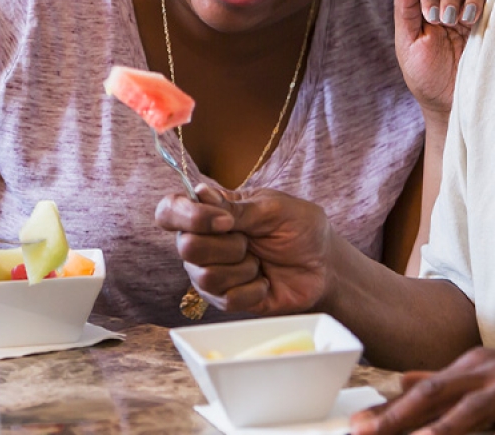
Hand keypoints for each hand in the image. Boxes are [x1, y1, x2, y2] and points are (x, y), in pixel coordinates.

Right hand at [155, 184, 333, 314]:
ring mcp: (212, 273)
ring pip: (205, 276)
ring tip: (260, 263)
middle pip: (186, 247)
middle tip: (251, 243)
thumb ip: (237, 208)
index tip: (225, 222)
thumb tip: (199, 193)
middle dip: (228, 247)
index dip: (187, 216)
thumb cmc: (301, 230)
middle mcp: (204, 242)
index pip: (169, 211)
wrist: (324, 267)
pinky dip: (253, 290)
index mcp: (211, 212)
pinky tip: (264, 282)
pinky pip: (226, 300)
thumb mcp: (275, 209)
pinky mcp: (225, 300)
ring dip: (243, 269)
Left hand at [349, 342, 494, 434]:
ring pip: (478, 407)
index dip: (388, 408)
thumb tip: (402, 380)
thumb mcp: (490, 371)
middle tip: (367, 433)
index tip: (356, 425)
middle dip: (401, 416)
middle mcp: (491, 370)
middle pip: (439, 395)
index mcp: (472, 366)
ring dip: (447, 427)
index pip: (422, 389)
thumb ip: (447, 379)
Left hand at [394, 0, 490, 116]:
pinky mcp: (493, 22)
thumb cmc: (426, 77)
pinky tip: (479, 17)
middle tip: (447, 20)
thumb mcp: (408, 43)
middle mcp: (451, 7)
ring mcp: (474, 13)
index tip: (430, 18)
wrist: (452, 103)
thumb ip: (404, 7)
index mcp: (428, 10)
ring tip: (465, 20)